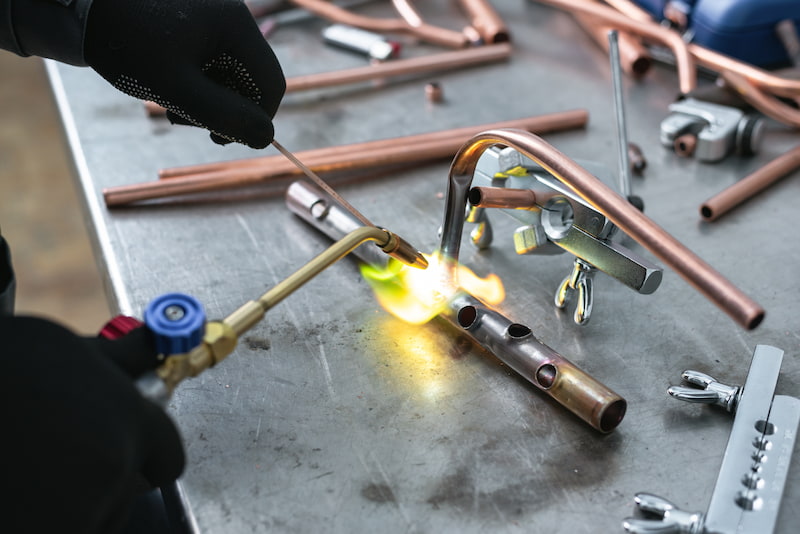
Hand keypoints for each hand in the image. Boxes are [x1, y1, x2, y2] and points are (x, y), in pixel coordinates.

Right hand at [1, 316, 184, 532]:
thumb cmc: (3, 365)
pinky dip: (41, 514)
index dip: (147, 452)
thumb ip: (120, 362)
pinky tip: (18, 487)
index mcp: (128, 419)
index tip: (124, 449)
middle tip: (63, 454)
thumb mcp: (66, 350)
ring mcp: (71, 511)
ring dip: (72, 505)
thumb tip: (151, 348)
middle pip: (131, 492)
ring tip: (30, 468)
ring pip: (95, 519)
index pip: (168, 456)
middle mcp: (111, 467)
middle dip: (107, 478)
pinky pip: (59, 529)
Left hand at [84, 0, 285, 148]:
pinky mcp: (195, 25)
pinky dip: (196, 84)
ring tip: (173, 109)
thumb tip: (267, 138)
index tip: (224, 138)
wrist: (80, 5)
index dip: (257, 118)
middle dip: (225, 110)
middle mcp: (232, 18)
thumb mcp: (178, 87)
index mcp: (236, 27)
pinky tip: (169, 90)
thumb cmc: (128, 43)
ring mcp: (213, 20)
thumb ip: (225, 115)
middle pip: (249, 80)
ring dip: (208, 101)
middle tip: (189, 124)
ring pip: (229, 76)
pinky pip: (210, 64)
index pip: (271, 83)